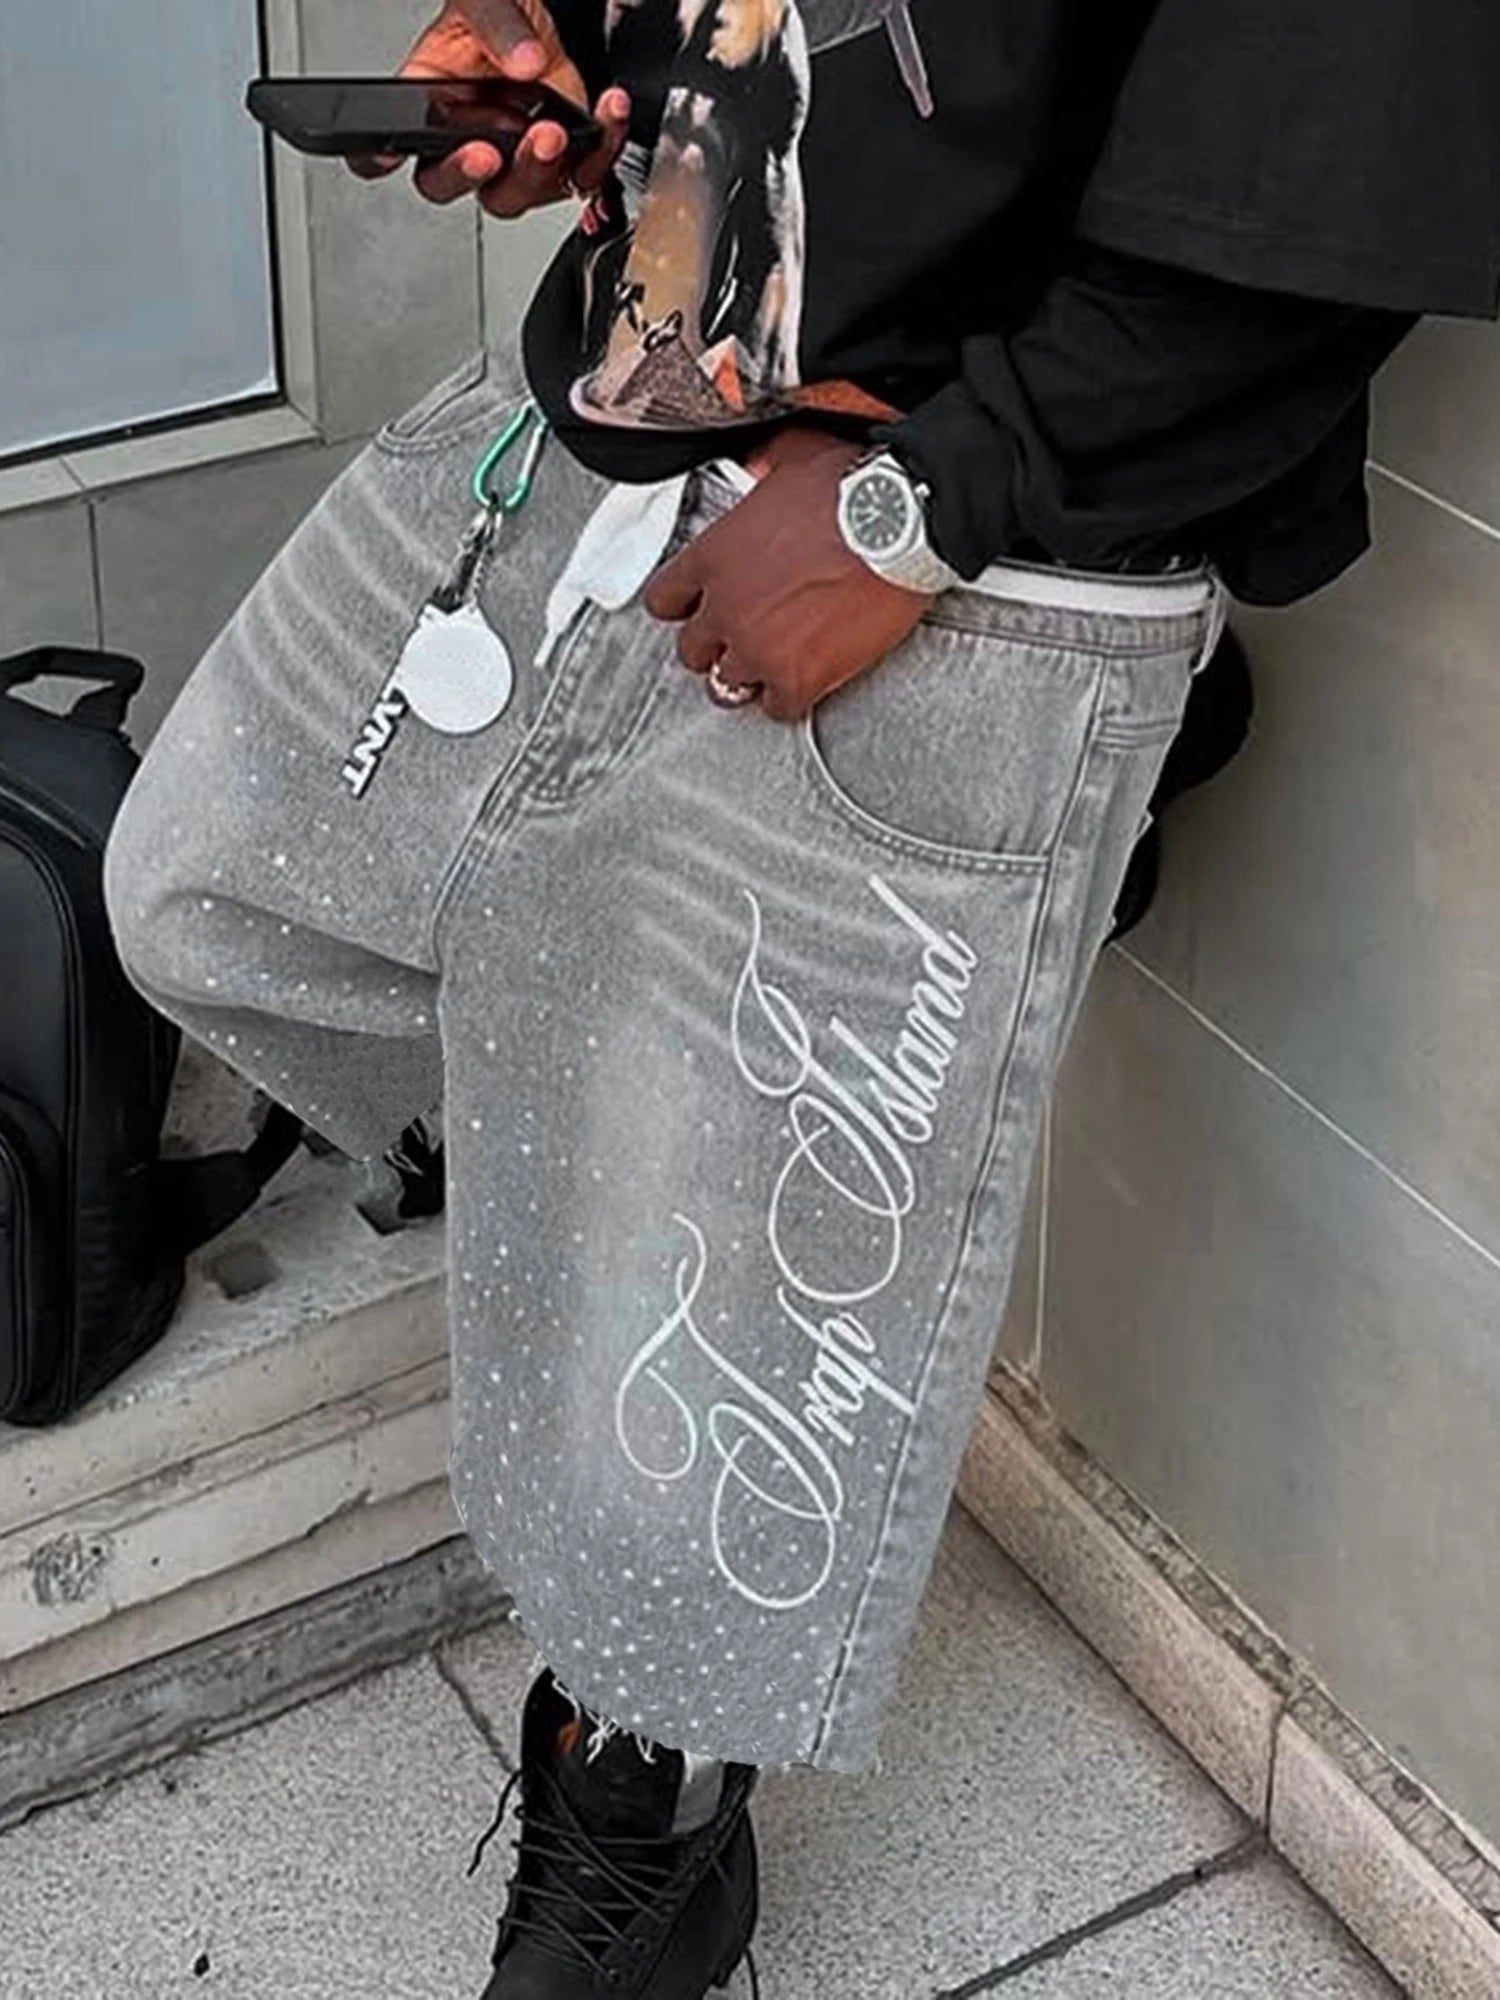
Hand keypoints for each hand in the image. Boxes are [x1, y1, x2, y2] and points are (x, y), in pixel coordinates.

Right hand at [348, 0, 629, 220]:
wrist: (550, 11)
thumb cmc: (503, 8)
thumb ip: (497, 24)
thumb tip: (524, 62)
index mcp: (428, 101)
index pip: (385, 144)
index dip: (376, 157)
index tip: (386, 151)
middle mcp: (466, 137)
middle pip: (453, 184)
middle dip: (471, 174)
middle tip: (489, 151)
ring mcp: (514, 153)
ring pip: (519, 193)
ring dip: (540, 170)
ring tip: (556, 131)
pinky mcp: (562, 156)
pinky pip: (582, 172)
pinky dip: (601, 147)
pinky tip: (607, 111)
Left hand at [644, 433, 933, 722]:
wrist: (900, 525)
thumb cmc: (852, 491)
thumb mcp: (788, 460)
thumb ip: (758, 472)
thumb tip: (757, 466)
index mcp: (713, 556)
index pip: (664, 600)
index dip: (682, 607)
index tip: (698, 610)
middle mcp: (726, 607)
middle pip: (692, 651)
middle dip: (715, 646)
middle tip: (739, 640)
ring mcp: (758, 647)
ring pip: (726, 686)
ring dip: (747, 677)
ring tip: (768, 668)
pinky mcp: (799, 677)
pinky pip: (777, 708)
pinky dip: (789, 699)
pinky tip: (803, 684)